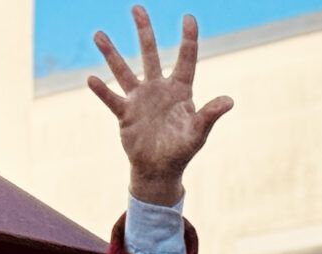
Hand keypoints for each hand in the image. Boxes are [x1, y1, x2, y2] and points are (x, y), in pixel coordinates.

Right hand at [87, 6, 233, 204]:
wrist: (159, 169)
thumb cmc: (182, 150)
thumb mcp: (198, 133)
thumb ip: (210, 114)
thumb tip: (229, 101)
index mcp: (180, 91)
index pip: (185, 59)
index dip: (188, 39)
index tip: (189, 17)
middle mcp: (158, 89)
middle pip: (150, 54)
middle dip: (144, 32)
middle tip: (137, 7)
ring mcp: (140, 99)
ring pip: (124, 71)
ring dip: (111, 54)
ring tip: (98, 34)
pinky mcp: (125, 114)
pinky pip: (111, 99)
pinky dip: (102, 91)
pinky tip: (92, 79)